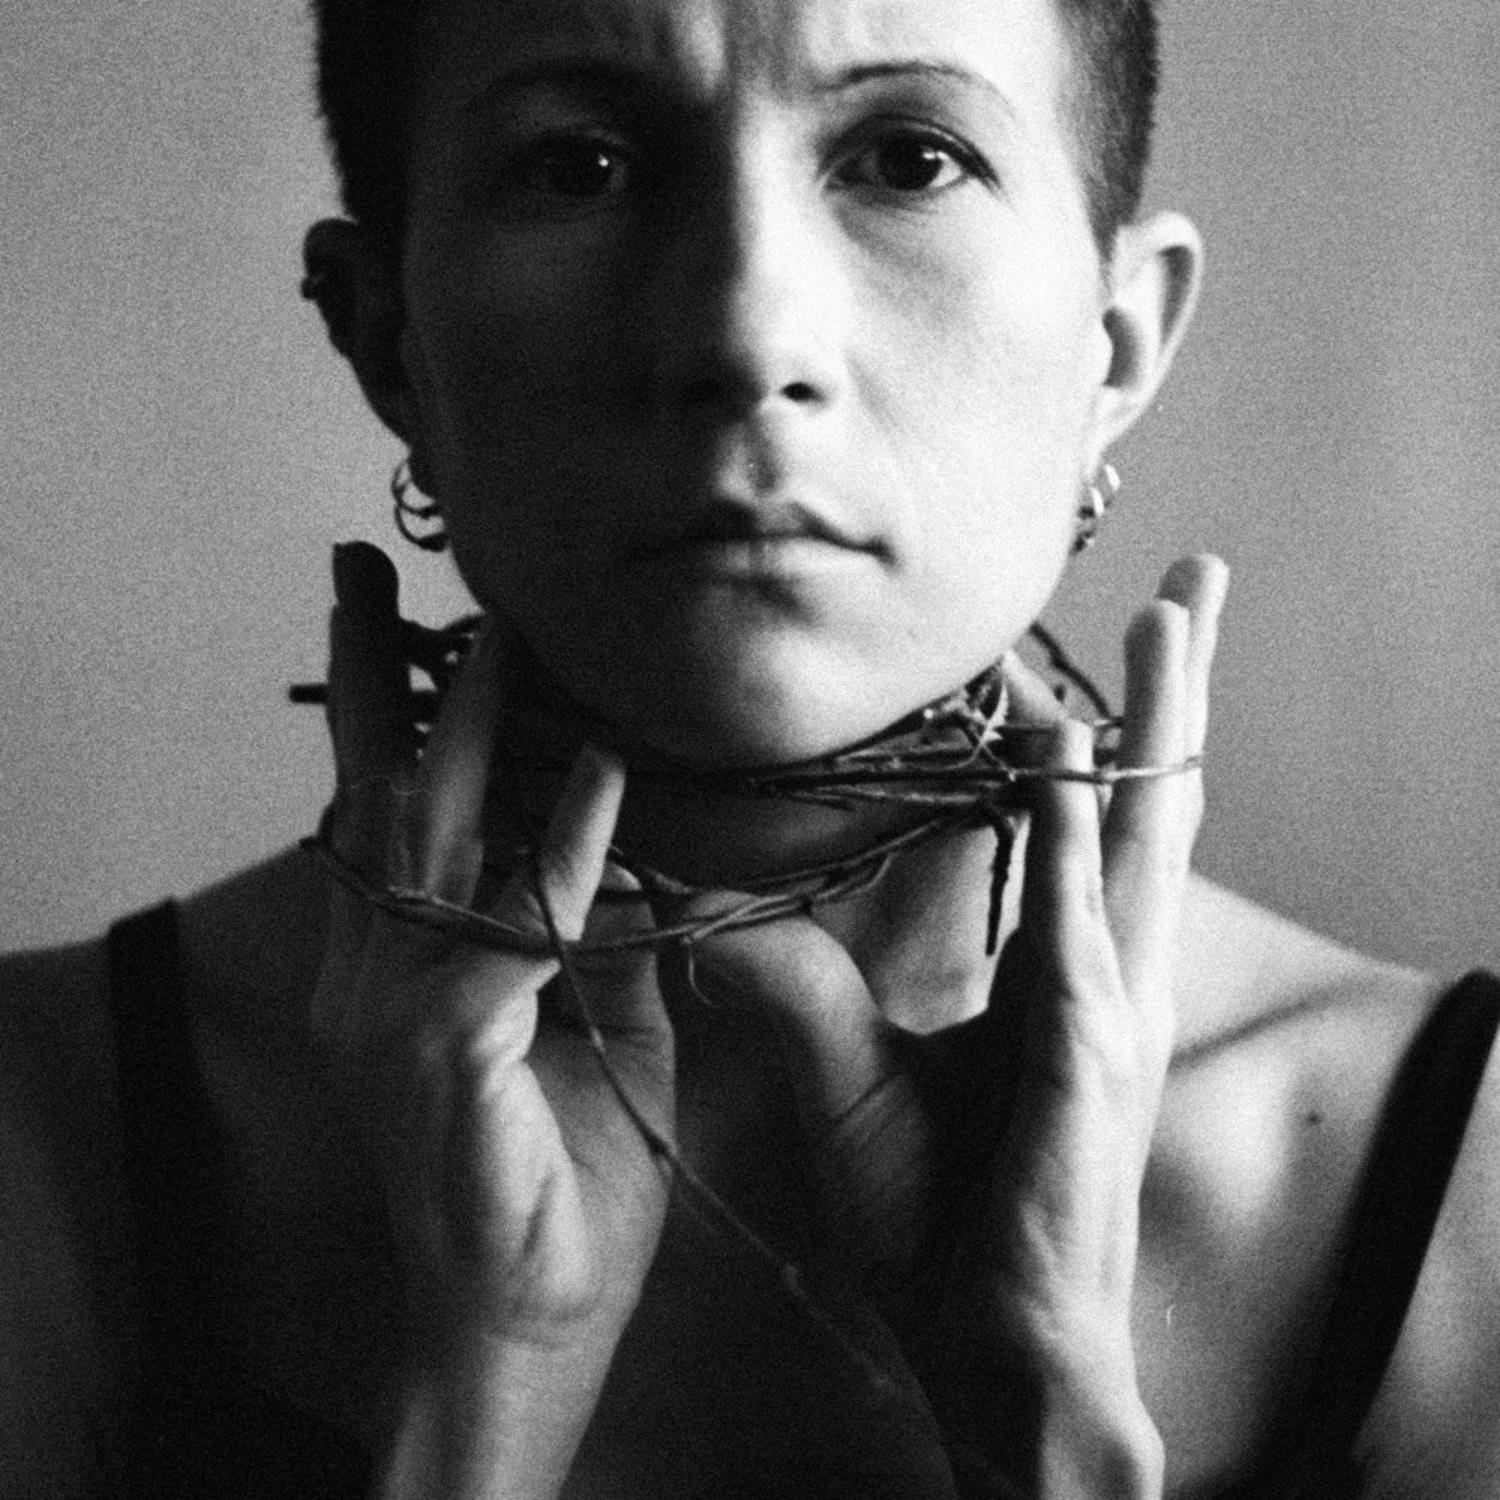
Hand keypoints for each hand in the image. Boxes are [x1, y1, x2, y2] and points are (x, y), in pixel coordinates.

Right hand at [310, 544, 674, 1494]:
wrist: (529, 1316)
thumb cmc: (559, 1172)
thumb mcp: (596, 1026)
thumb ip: (601, 935)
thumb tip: (636, 846)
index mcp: (393, 968)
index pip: (381, 812)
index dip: (379, 710)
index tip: (389, 615)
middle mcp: (372, 977)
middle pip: (375, 796)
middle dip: (373, 676)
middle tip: (368, 568)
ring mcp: (394, 1015)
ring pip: (432, 839)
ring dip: (474, 729)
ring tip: (503, 634)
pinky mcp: (446, 1057)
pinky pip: (514, 926)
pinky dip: (563, 846)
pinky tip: (603, 773)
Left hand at [687, 556, 1227, 1496]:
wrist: (989, 1331)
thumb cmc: (941, 1211)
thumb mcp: (857, 1081)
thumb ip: (801, 997)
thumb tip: (714, 929)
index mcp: (1066, 971)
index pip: (1085, 825)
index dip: (1092, 736)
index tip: (1075, 650)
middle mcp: (1104, 970)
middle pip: (1146, 800)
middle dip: (1172, 692)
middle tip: (1192, 584)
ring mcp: (1108, 1009)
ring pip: (1139, 831)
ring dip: (1155, 720)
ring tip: (1172, 614)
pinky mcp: (1086, 1058)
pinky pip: (1073, 925)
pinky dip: (1070, 836)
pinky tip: (1065, 755)